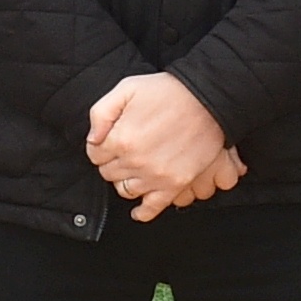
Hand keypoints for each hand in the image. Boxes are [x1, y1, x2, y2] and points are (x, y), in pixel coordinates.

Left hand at [85, 73, 233, 219]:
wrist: (207, 99)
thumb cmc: (169, 91)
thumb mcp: (127, 88)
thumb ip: (101, 113)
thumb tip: (92, 139)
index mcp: (121, 139)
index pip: (94, 154)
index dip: (99, 147)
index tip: (108, 141)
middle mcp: (135, 162)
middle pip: (108, 173)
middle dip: (111, 162)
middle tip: (123, 151)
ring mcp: (155, 176)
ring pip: (125, 190)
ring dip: (125, 181)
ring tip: (133, 169)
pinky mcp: (174, 184)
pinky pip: (153, 207)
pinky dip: (143, 213)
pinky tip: (138, 212)